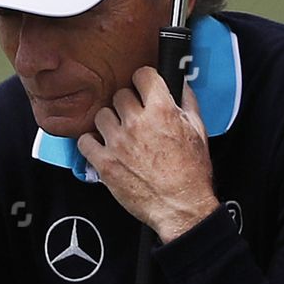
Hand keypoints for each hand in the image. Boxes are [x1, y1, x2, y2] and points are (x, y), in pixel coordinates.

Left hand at [76, 68, 219, 240]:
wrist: (181, 208)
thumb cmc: (192, 174)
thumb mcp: (199, 132)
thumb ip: (188, 103)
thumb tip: (181, 85)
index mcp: (162, 111)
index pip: (142, 75)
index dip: (144, 81)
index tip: (143, 89)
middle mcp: (137, 123)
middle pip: (120, 95)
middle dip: (128, 104)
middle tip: (135, 118)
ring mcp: (118, 143)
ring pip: (102, 115)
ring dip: (110, 123)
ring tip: (120, 136)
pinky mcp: (104, 163)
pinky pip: (85, 141)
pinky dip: (92, 143)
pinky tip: (103, 148)